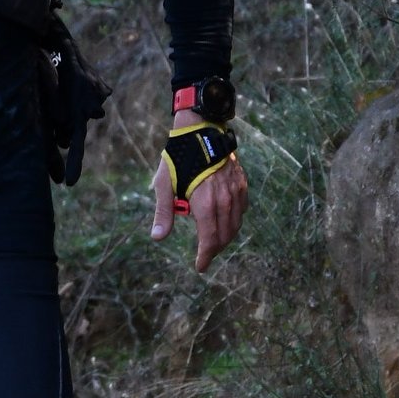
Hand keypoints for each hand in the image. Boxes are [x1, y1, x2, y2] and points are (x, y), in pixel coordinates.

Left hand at [150, 115, 248, 273]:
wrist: (201, 130)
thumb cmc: (178, 157)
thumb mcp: (164, 185)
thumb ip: (164, 213)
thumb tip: (157, 238)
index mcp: (205, 203)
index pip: (210, 240)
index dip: (206, 256)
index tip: (200, 267)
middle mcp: (225, 200)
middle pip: (225, 236)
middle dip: (215, 249)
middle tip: (205, 256)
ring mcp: (236, 192)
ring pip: (235, 224)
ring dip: (226, 237)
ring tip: (214, 242)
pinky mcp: (241, 183)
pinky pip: (241, 210)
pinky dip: (234, 221)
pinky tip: (225, 221)